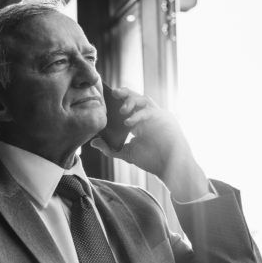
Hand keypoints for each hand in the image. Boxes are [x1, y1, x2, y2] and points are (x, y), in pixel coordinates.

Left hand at [90, 87, 209, 200]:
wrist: (168, 169)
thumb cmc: (151, 160)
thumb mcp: (127, 153)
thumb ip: (110, 148)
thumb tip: (93, 142)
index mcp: (140, 121)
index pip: (129, 105)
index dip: (119, 99)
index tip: (107, 96)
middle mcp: (148, 116)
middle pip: (137, 97)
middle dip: (125, 93)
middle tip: (114, 93)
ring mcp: (157, 116)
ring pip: (144, 99)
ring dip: (132, 101)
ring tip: (122, 111)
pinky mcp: (165, 119)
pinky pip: (150, 112)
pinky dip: (138, 115)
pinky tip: (128, 123)